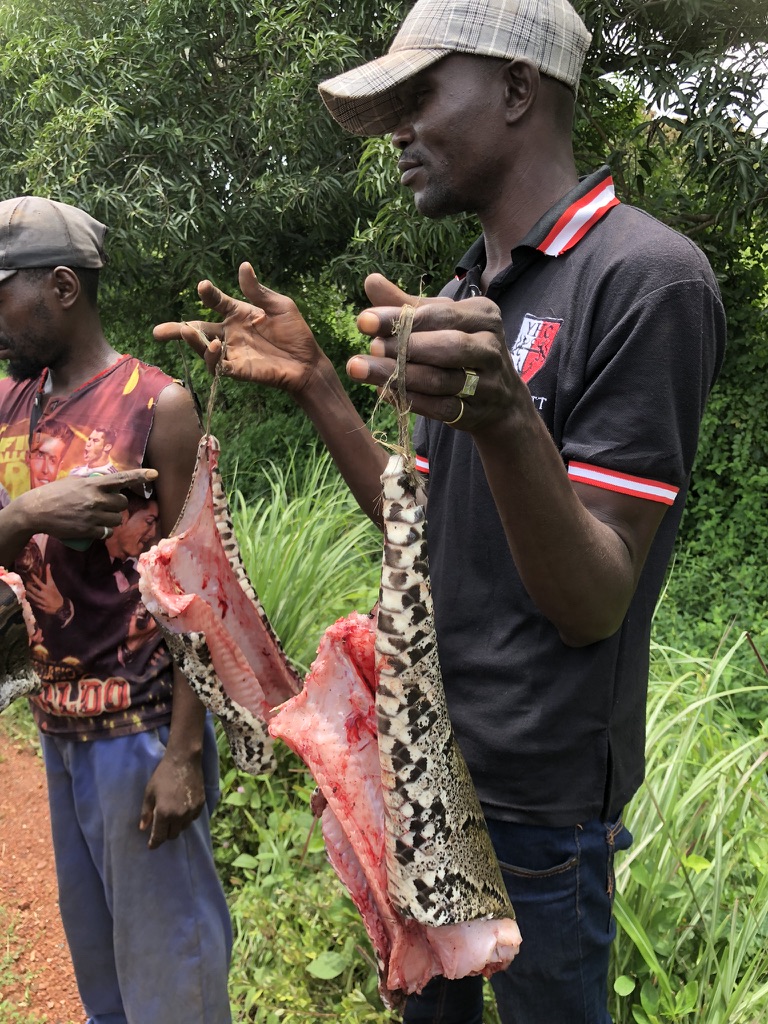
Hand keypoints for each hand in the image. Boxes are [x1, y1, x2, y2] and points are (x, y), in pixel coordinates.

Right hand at [19, 469, 158, 540]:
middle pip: (123, 503)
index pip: (121, 479)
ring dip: (112, 519)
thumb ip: (91, 481)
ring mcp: (93, 515)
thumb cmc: (53, 493)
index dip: (140, 476)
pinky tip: (95, 527)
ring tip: (98, 516)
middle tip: (105, 505)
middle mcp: (95, 499)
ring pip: (117, 519)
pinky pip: (107, 532)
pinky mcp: (88, 530)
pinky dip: (104, 531)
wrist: (35, 511)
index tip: (155, 474)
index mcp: (93, 484)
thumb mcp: (73, 481)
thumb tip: (105, 481)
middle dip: (117, 505)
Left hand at [25, 565, 64, 614]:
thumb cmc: (55, 593)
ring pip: (33, 597)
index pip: (40, 582)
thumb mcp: (53, 584)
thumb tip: (47, 564)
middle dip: (29, 587)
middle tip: (26, 583)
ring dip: (28, 593)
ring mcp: (43, 601)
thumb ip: (49, 575)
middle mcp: (45, 594)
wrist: (59, 605)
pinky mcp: (41, 606)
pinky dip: (31, 600)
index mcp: (48, 588)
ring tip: (24, 590)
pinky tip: (27, 597)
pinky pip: (34, 603)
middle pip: (35, 591)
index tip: (31, 574)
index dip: (35, 578)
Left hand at [139, 750, 204, 848]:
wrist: (184, 760)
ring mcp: (192, 811)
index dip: (154, 843)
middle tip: (161, 827)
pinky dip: (186, 818)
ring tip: (172, 817)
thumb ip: (146, 812)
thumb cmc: (163, 775)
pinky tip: (182, 809)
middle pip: (172, 835)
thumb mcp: (149, 793)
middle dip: (165, 834)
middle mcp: (179, 816)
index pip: (159, 836)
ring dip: (177, 826)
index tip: (151, 846)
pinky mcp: (201, 805)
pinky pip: (193, 819)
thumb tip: (143, 828)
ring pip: (183, 828)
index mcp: (164, 813)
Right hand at [153, 262, 321, 392]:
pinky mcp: (238, 370)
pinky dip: (212, 358)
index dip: (208, 294)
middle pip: (198, 331)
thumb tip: (244, 266)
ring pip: (203, 349)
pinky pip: (218, 366)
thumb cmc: (295, 333)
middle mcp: (230, 333)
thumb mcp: (280, 306)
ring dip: (192, 342)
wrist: (308, 362)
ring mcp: (232, 352)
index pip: (216, 302)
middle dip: (177, 330)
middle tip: (158, 331)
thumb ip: (259, 292)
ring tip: (185, 332)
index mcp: (238, 314)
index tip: (203, 287)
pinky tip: (213, 347)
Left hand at [348, 274, 523, 432]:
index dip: (400, 317)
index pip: (439, 314)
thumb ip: (408, 306)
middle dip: (404, 348)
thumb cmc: (463, 347)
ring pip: (441, 380)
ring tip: (363, 370)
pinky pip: (441, 408)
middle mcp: (490, 347)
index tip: (363, 320)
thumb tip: (371, 281)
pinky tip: (384, 392)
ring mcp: (487, 383)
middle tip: (368, 348)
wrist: (501, 398)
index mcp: (483, 315)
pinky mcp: (476, 412)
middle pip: (446, 347)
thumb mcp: (443, 322)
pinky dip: (411, 401)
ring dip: (399, 376)